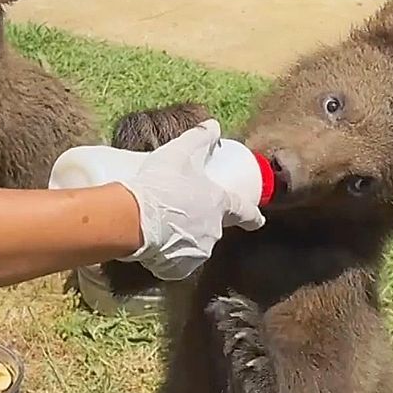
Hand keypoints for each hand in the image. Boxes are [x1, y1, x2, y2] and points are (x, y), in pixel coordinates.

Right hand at [115, 120, 265, 280]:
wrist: (133, 217)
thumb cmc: (160, 183)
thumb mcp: (179, 153)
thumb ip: (198, 138)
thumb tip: (213, 124)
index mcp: (218, 204)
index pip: (244, 211)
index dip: (252, 215)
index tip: (259, 221)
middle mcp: (213, 231)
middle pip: (211, 227)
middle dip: (198, 222)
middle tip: (176, 213)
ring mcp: (197, 252)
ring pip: (192, 246)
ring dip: (181, 239)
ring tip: (158, 226)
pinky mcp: (177, 269)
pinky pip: (175, 263)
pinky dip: (166, 256)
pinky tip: (152, 244)